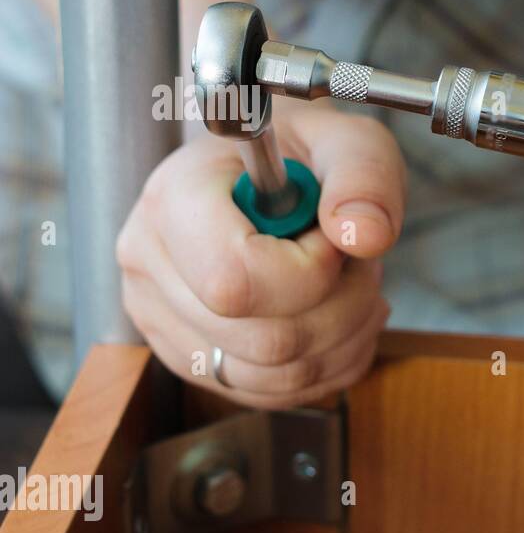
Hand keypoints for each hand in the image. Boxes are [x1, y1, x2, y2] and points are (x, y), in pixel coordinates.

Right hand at [117, 107, 404, 408]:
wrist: (269, 169)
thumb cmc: (299, 152)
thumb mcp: (346, 139)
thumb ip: (362, 177)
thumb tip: (363, 236)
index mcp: (173, 201)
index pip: (235, 281)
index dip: (309, 273)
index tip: (330, 239)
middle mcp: (151, 266)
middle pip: (264, 342)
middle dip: (340, 307)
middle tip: (355, 263)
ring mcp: (164, 320)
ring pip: (275, 377)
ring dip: (342, 338)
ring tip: (351, 285)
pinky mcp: (192, 357)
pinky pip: (273, 393)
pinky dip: (329, 365)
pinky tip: (341, 318)